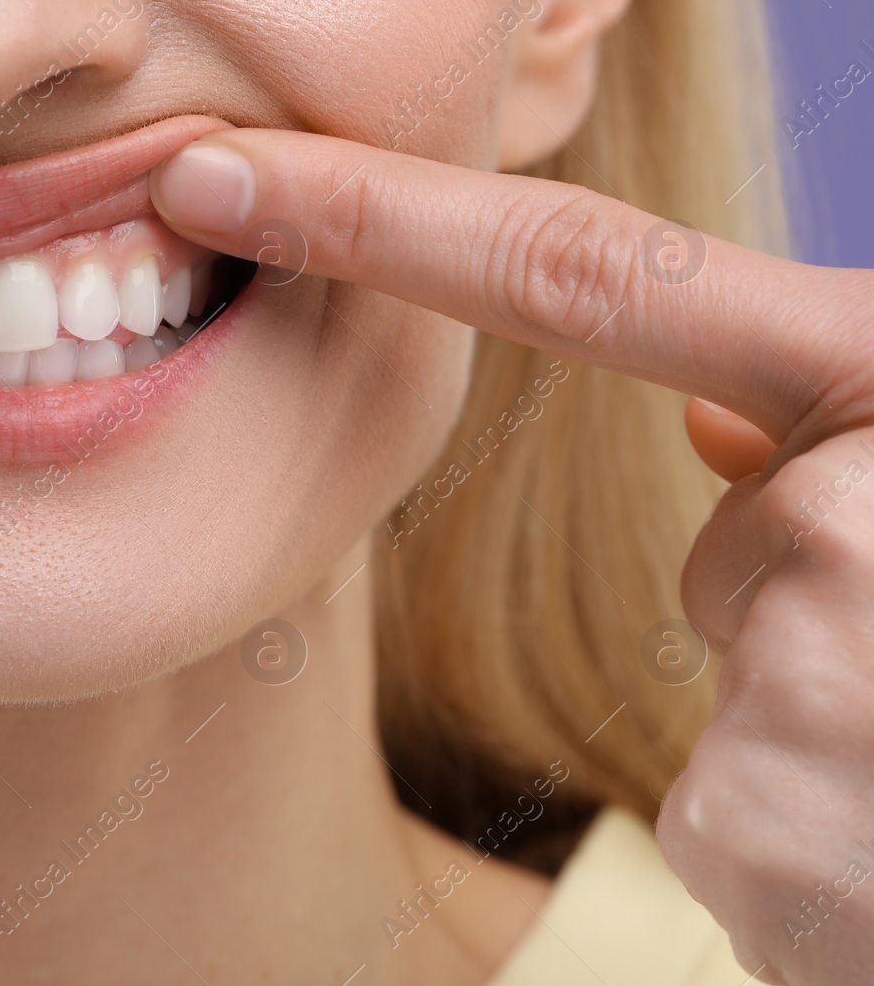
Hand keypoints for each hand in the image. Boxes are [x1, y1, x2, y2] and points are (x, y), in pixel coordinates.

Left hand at [149, 129, 873, 984]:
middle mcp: (844, 509)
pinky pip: (729, 811)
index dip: (374, 214)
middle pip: (720, 539)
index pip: (577, 270)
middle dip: (812, 597)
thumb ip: (865, 425)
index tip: (213, 177)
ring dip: (832, 727)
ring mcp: (800, 679)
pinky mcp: (749, 835)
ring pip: (736, 674)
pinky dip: (819, 842)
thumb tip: (724, 423)